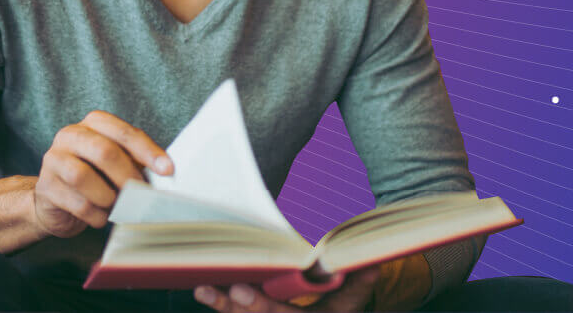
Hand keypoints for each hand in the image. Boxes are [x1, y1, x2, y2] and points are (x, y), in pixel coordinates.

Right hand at [31, 110, 173, 237]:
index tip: (168, 170)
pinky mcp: (45, 186)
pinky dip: (95, 214)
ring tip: (116, 205)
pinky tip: (101, 217)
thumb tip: (164, 174)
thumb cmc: (96, 178)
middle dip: (127, 176)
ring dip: (107, 196)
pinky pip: (75, 202)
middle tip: (140, 193)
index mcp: (93, 123)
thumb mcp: (117, 164)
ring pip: (82, 176)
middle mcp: (70, 135)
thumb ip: (137, 163)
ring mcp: (54, 159)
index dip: (147, 151)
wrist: (57, 202)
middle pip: (103, 151)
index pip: (123, 132)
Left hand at [194, 267, 380, 311]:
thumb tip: (371, 264)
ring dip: (221, 304)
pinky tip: (207, 287)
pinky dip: (223, 302)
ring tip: (201, 289)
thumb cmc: (342, 308)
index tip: (237, 288)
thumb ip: (359, 283)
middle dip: (228, 306)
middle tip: (205, 290)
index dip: (258, 305)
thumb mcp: (353, 300)